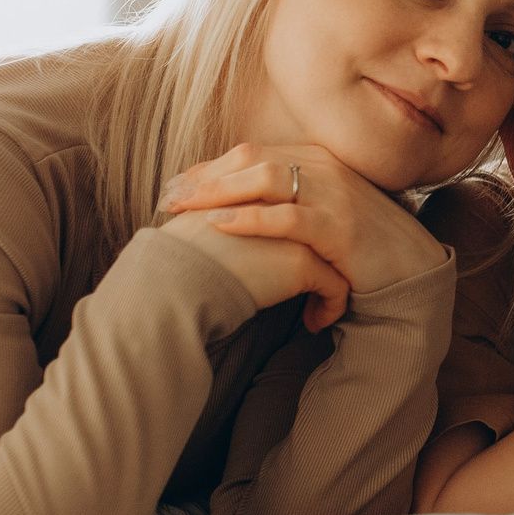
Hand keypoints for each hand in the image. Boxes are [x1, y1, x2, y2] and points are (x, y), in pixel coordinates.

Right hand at [159, 208, 350, 330]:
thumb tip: (234, 238)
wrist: (176, 275)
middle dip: (329, 253)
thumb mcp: (202, 222)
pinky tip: (315, 323)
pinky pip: (335, 287)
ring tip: (320, 304)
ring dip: (333, 283)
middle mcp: (284, 202)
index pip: (299, 208)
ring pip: (336, 256)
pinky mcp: (302, 261)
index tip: (298, 258)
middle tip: (324, 279)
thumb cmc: (179, 256)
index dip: (303, 233)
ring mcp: (297, 229)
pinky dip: (330, 307)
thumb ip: (224, 217)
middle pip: (323, 226)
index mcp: (260, 191)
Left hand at [160, 142, 443, 293]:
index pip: (253, 153)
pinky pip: (289, 216)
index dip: (211, 167)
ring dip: (218, 192)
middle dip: (204, 177)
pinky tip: (219, 226)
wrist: (411, 271)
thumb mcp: (324, 212)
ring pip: (266, 180)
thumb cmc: (360, 246)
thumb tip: (238, 204)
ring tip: (182, 208)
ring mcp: (336, 194)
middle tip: (167, 196)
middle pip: (252, 159)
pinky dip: (250, 219)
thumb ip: (290, 198)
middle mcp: (327, 167)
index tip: (177, 184)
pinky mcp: (341, 226)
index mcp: (319, 158)